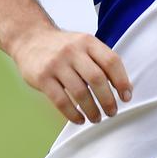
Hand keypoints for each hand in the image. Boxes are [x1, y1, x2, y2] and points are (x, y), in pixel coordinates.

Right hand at [12, 28, 132, 123]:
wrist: (30, 38)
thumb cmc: (64, 47)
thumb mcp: (85, 45)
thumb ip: (102, 61)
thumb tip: (124, 88)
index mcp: (88, 42)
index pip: (111, 61)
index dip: (122, 81)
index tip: (126, 97)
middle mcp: (73, 51)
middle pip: (97, 78)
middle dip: (108, 100)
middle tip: (112, 112)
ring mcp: (56, 64)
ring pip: (79, 92)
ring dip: (92, 110)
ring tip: (97, 118)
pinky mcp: (42, 77)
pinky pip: (60, 101)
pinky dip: (73, 114)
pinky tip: (80, 119)